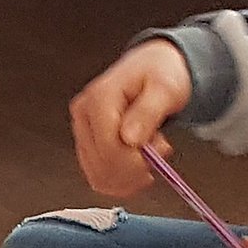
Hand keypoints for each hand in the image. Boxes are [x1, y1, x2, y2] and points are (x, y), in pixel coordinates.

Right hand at [68, 40, 192, 197]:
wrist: (153, 67)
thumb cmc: (160, 74)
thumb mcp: (165, 88)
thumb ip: (148, 112)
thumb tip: (130, 140)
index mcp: (98, 98)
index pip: (109, 148)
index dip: (137, 159)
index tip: (163, 149)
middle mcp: (83, 115)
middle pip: (102, 165)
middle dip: (136, 168)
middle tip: (160, 149)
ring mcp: (82, 131)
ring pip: (99, 176)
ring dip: (131, 176)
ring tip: (150, 152)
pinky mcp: (87, 144)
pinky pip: (99, 176)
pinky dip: (123, 180)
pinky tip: (139, 164)